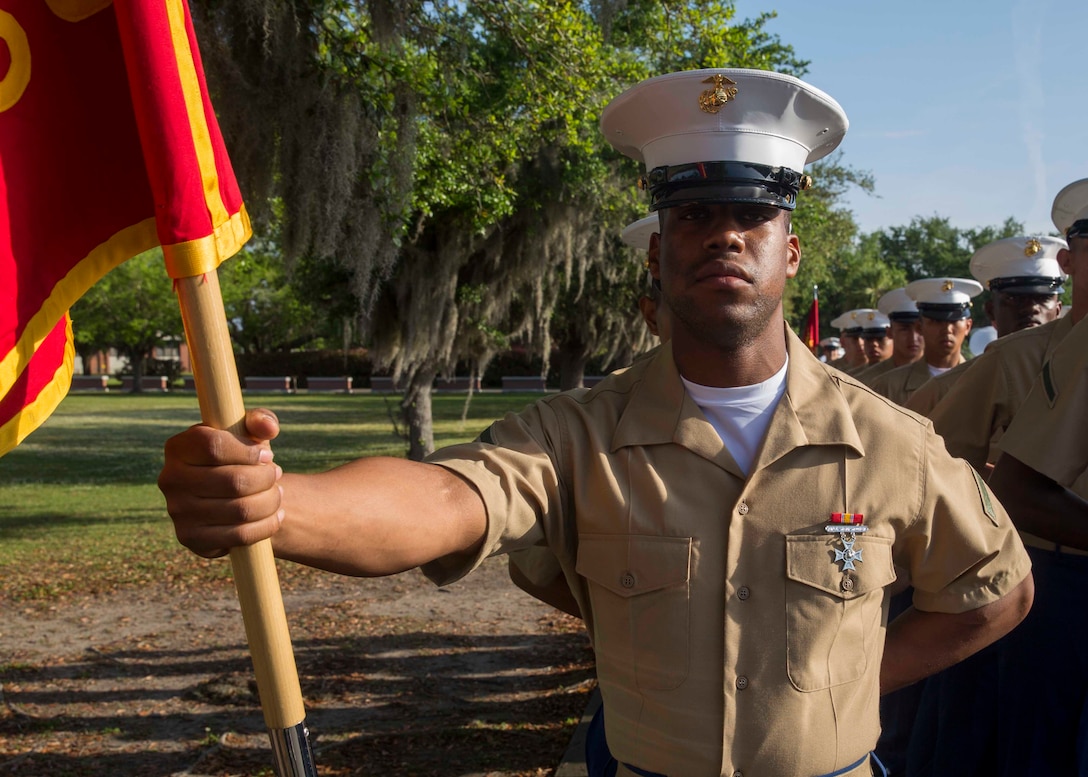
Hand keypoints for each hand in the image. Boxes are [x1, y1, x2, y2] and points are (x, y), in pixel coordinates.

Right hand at [158, 408, 283, 557]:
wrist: (230, 498)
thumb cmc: (241, 457)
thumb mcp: (249, 433)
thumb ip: (261, 421)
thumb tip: (268, 428)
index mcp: (178, 447)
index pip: (213, 445)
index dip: (248, 451)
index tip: (267, 455)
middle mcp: (170, 479)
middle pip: (233, 481)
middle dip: (266, 478)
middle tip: (276, 474)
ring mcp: (178, 511)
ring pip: (241, 510)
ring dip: (270, 501)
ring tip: (277, 494)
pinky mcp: (191, 538)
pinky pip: (239, 535)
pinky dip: (266, 525)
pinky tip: (275, 515)